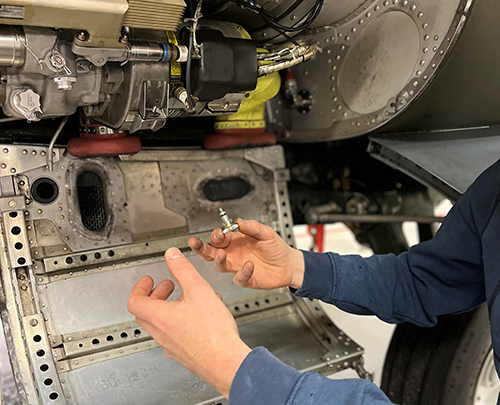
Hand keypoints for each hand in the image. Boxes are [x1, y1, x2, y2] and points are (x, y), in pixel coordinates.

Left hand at [127, 248, 250, 397]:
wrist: (226, 363)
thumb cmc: (213, 333)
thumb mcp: (198, 289)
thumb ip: (182, 269)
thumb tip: (171, 255)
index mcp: (160, 317)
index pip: (135, 301)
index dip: (140, 287)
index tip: (149, 280)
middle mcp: (162, 334)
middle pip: (146, 312)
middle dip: (156, 295)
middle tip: (168, 286)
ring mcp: (172, 346)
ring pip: (162, 323)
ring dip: (170, 307)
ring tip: (188, 298)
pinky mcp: (184, 354)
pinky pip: (176, 334)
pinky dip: (182, 320)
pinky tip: (202, 315)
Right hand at [188, 219, 304, 289]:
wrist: (289, 264)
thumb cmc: (276, 248)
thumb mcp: (266, 233)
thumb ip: (253, 227)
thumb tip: (240, 222)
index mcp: (235, 241)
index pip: (218, 238)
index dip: (216, 236)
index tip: (218, 233)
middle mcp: (233, 254)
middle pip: (211, 252)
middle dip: (201, 248)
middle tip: (194, 243)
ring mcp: (237, 267)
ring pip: (220, 266)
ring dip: (218, 260)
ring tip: (222, 254)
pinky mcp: (246, 279)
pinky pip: (239, 278)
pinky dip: (242, 272)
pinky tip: (249, 265)